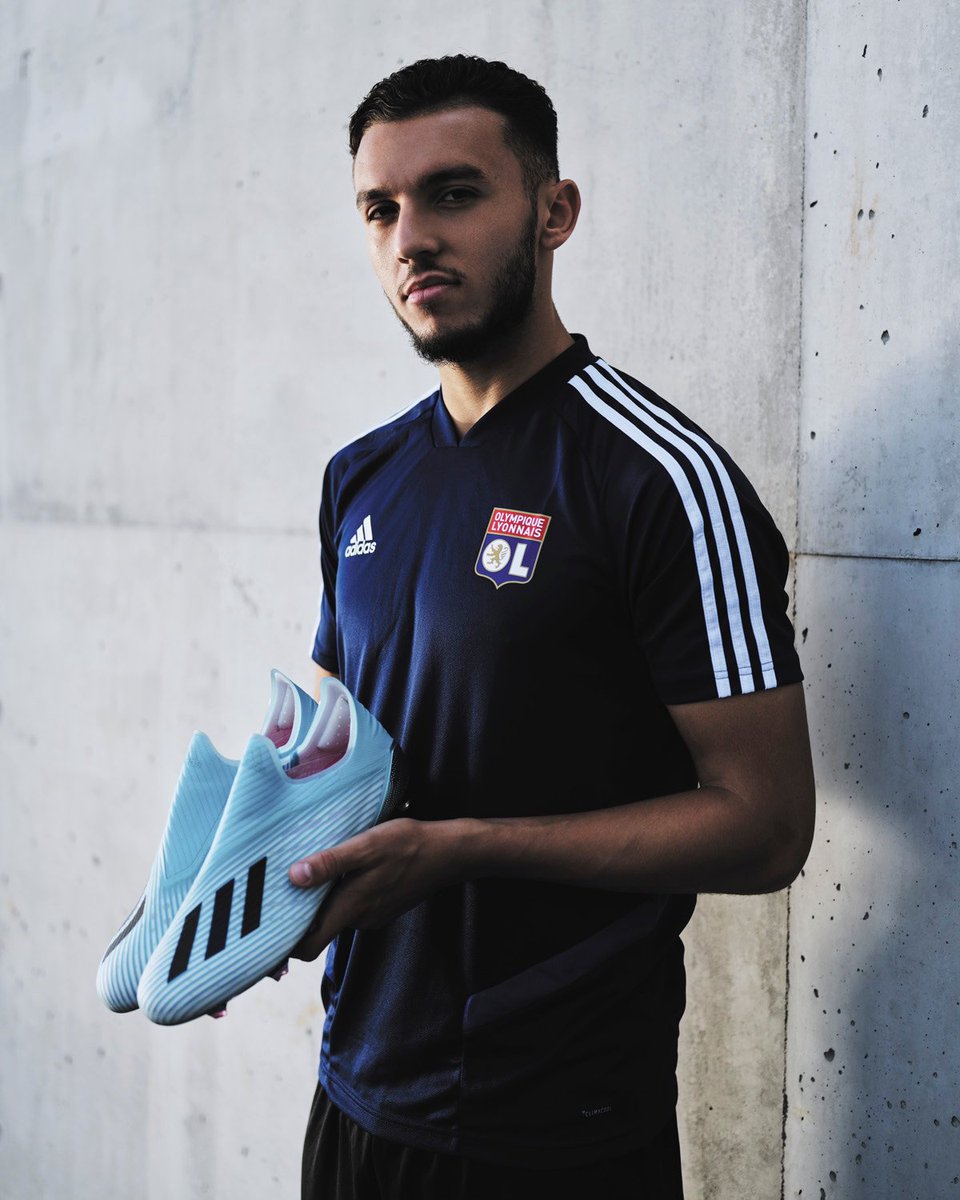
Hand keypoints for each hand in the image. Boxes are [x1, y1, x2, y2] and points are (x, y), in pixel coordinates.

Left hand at [287, 817, 470, 960]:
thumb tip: (294, 876)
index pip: (307, 946)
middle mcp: (359, 919)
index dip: (283, 946)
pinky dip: (340, 895)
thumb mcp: (367, 846)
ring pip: (335, 916)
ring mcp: (373, 914)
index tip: (262, 931)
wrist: (451, 853)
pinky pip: (352, 906)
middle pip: (317, 931)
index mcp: (351, 908)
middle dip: (296, 918)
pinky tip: (339, 872)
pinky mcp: (382, 905)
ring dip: (319, 902)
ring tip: (302, 875)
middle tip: (273, 895)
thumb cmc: (409, 845)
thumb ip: (331, 862)